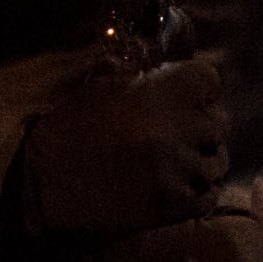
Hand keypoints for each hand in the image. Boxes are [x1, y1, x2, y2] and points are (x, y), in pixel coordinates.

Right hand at [22, 57, 226, 235]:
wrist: (45, 182)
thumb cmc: (70, 128)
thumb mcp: (101, 87)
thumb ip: (136, 74)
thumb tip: (151, 57)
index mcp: (167, 88)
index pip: (210, 81)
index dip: (198, 91)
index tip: (184, 101)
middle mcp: (182, 125)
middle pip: (218, 124)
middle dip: (200, 129)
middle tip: (176, 138)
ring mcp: (183, 167)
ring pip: (216, 162)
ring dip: (200, 163)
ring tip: (175, 166)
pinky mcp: (177, 203)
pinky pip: (208, 195)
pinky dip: (197, 193)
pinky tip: (174, 189)